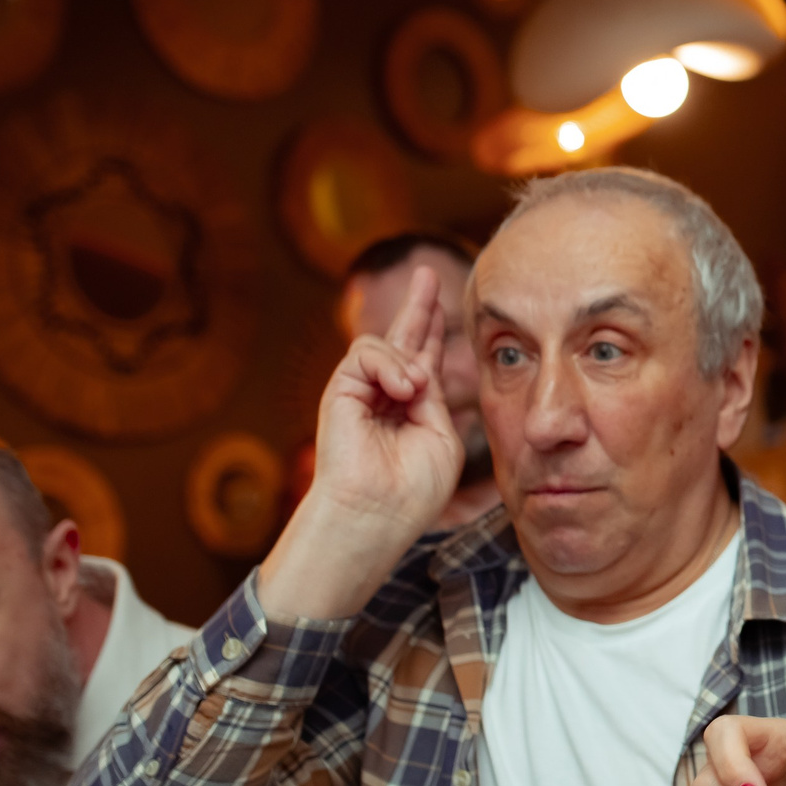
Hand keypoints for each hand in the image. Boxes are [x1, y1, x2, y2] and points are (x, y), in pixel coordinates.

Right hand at [261, 265, 463, 619]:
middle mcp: (386, 394)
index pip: (424, 358)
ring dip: (409, 361)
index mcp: (414, 406)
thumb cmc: (413, 489)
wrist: (377, 514)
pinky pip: (365, 352)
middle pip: (402, 337)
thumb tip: (417, 367)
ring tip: (415, 391)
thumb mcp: (441, 436)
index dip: (434, 330)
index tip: (445, 303)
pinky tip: (403, 389)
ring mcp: (362, 391)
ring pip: (387, 344)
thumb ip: (435, 397)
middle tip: (428, 271)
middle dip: (418, 304)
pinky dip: (389, 364)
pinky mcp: (340, 389)